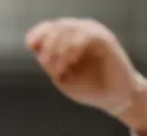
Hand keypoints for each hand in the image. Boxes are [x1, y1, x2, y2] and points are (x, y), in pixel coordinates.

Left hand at [26, 18, 146, 135]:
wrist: (115, 99)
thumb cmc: (90, 88)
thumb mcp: (63, 77)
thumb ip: (49, 61)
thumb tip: (34, 46)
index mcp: (70, 39)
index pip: (51, 28)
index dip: (39, 33)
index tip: (30, 44)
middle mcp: (81, 32)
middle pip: (58, 26)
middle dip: (49, 44)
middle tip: (46, 64)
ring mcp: (94, 33)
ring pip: (70, 27)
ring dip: (60, 46)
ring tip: (58, 67)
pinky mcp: (105, 39)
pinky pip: (86, 34)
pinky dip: (74, 46)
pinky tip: (71, 61)